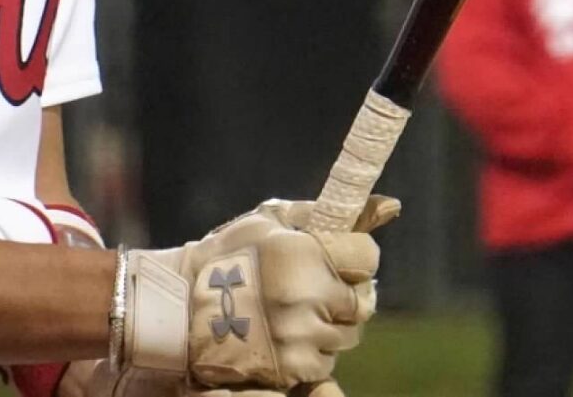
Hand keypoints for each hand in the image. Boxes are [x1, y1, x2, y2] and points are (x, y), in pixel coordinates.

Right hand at [106, 195, 393, 393]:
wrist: (181, 309)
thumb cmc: (228, 255)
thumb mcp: (271, 221)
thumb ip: (326, 213)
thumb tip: (391, 205)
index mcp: (302, 253)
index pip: (367, 257)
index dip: (354, 257)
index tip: (335, 257)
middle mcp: (306, 296)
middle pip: (364, 301)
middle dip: (344, 294)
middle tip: (314, 288)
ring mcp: (301, 336)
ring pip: (347, 334)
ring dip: (329, 324)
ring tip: (294, 312)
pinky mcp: (294, 368)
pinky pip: (327, 363)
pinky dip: (313, 352)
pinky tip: (286, 335)